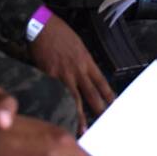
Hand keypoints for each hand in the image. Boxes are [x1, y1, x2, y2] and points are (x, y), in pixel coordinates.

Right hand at [30, 13, 114, 133]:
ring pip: (75, 99)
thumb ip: (81, 62)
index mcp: (86, 60)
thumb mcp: (77, 45)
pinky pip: (55, 94)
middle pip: (92, 93)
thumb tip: (83, 75)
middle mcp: (78, 69)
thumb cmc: (59, 32)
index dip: (109, 95)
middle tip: (105, 124)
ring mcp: (63, 74)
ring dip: (79, 116)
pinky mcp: (48, 76)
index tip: (115, 106)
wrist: (40, 26)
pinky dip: (57, 106)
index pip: (101, 82)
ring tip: (83, 130)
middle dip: (99, 109)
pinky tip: (58, 116)